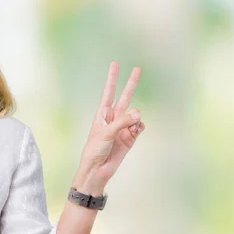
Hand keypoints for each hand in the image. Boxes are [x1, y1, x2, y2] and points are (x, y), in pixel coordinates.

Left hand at [74, 61, 144, 192]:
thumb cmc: (94, 150)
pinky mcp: (130, 137)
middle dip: (131, 84)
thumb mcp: (105, 133)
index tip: (115, 64)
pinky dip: (139, 126)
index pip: (108, 92)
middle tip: (138, 69)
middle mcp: (113, 118)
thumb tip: (139, 113)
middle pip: (124, 97)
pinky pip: (139, 126)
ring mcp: (123, 127)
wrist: (97, 170)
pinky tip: (136, 129)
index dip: (112, 78)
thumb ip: (122, 122)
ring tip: (132, 124)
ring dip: (135, 116)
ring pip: (135, 114)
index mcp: (102, 114)